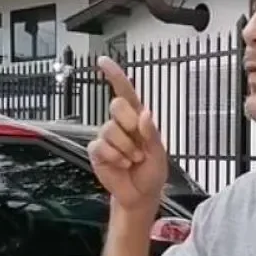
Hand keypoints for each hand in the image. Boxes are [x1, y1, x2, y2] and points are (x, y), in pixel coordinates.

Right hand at [88, 56, 167, 210]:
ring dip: (125, 149)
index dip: (114, 75)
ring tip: (133, 160)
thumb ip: (152, 133)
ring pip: (109, 130)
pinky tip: (121, 165)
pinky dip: (115, 158)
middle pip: (116, 105)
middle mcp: (120, 124)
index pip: (125, 92)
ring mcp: (106, 137)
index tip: (102, 61)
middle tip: (140, 144)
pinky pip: (101, 147)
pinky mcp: (96, 151)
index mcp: (137, 119)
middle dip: (130, 124)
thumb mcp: (159, 154)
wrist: (141, 195)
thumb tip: (145, 113)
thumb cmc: (151, 172)